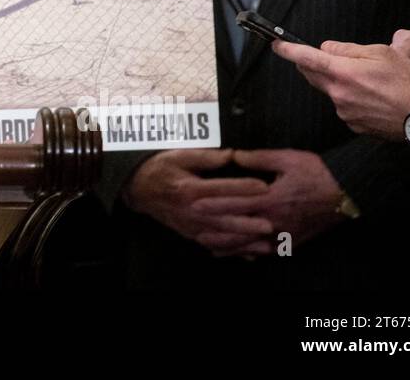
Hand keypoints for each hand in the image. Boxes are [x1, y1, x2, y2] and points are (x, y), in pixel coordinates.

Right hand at [123, 148, 273, 256]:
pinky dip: (232, 251)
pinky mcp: (191, 234)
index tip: (264, 187)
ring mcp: (190, 225)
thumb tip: (231, 155)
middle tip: (270, 223)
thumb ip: (205, 156)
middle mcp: (191, 209)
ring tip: (265, 243)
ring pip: (221, 236)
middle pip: (224, 217)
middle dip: (248, 221)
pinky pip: (214, 245)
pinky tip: (249, 254)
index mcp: (189, 188)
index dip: (243, 188)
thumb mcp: (179, 155)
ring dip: (244, 241)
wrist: (139, 189)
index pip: (220, 188)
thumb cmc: (161, 168)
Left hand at [193, 149, 344, 251]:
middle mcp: (276, 220)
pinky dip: (254, 254)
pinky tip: (243, 255)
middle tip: (196, 233)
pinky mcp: (295, 241)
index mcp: (271, 198)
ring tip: (212, 248)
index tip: (196, 205)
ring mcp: (285, 234)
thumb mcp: (288, 158)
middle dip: (218, 231)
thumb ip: (259, 157)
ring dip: (232, 247)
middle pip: (241, 229)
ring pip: (253, 244)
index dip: (215, 204)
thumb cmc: (317, 173)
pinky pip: (271, 251)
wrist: (347, 193)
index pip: (237, 202)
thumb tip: (234, 155)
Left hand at [272, 39, 409, 139]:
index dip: (288, 50)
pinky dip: (351, 100)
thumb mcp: (380, 53)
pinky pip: (344, 107)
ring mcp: (344, 112)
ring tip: (368, 82)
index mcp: (342, 72)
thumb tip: (325, 48)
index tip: (277, 45)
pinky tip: (371, 98)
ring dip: (338, 84)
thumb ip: (347, 50)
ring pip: (331, 92)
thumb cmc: (407, 81)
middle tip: (325, 58)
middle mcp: (338, 94)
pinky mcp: (353, 125)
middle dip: (313, 65)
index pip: (306, 58)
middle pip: (313, 76)